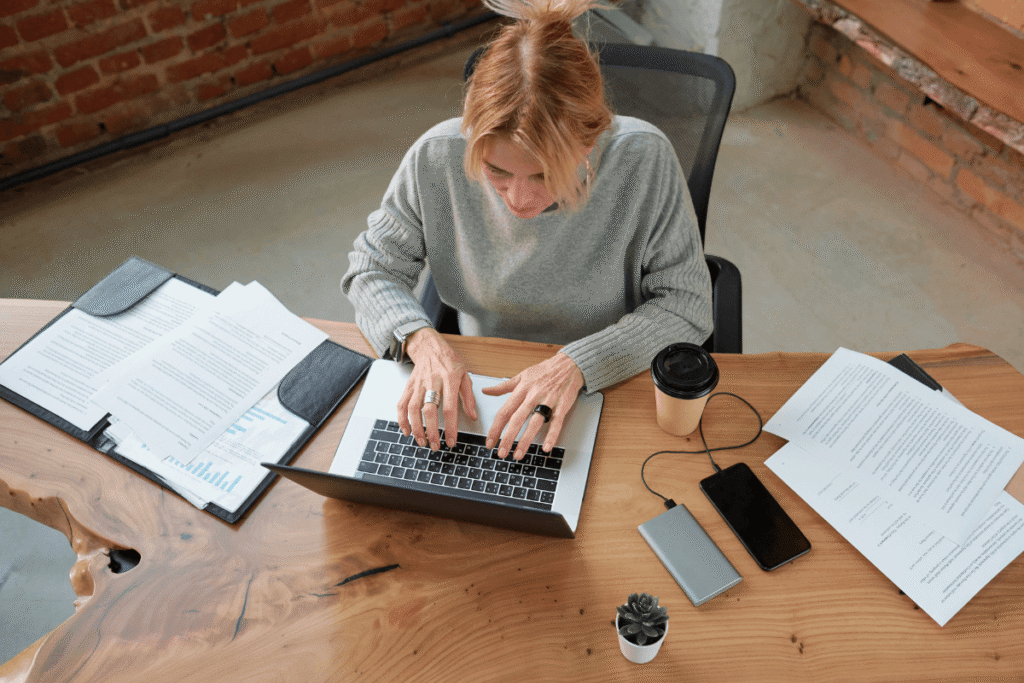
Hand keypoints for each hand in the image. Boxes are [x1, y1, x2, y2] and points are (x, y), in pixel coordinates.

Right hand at [396, 327, 477, 449]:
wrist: (429, 346)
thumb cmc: (450, 361)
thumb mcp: (465, 375)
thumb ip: (468, 397)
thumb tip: (472, 416)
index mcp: (450, 379)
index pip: (450, 407)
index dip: (450, 426)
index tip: (451, 441)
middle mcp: (433, 382)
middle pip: (430, 410)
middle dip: (432, 431)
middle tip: (435, 446)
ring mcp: (419, 384)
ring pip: (414, 408)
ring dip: (416, 428)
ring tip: (422, 442)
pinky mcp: (409, 386)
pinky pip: (402, 404)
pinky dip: (402, 419)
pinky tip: (406, 431)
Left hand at [482, 352, 583, 459]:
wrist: (568, 364)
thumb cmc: (544, 371)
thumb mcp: (521, 376)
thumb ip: (503, 386)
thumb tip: (486, 391)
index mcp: (521, 390)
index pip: (504, 411)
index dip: (495, 428)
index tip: (489, 441)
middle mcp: (533, 396)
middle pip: (517, 419)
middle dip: (507, 437)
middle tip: (500, 453)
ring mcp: (548, 401)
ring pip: (534, 423)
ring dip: (525, 440)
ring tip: (518, 454)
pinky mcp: (562, 406)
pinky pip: (556, 423)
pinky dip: (552, 435)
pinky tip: (546, 447)